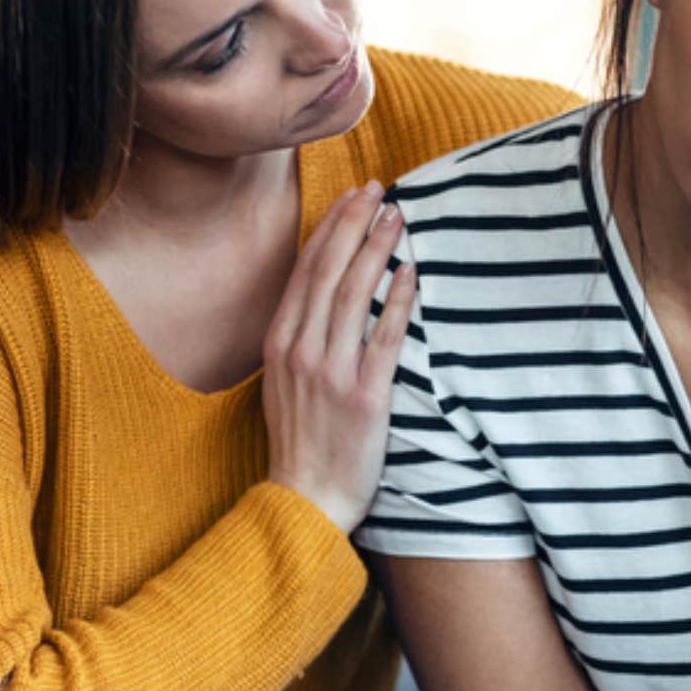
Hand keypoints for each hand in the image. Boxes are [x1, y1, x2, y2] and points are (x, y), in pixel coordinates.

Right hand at [263, 180, 416, 533]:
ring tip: (396, 216)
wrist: (305, 501)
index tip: (351, 198)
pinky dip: (396, 302)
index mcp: (279, 345)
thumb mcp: (284, 384)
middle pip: (328, 273)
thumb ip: (300, 341)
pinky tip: (410, 272)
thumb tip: (324, 299)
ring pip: (353, 296)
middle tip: (377, 190)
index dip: (330, 230)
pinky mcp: (364, 398)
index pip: (306, 272)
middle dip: (353, 225)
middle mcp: (301, 352)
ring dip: (376, 250)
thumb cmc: (301, 443)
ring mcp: (330, 374)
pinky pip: (383, 339)